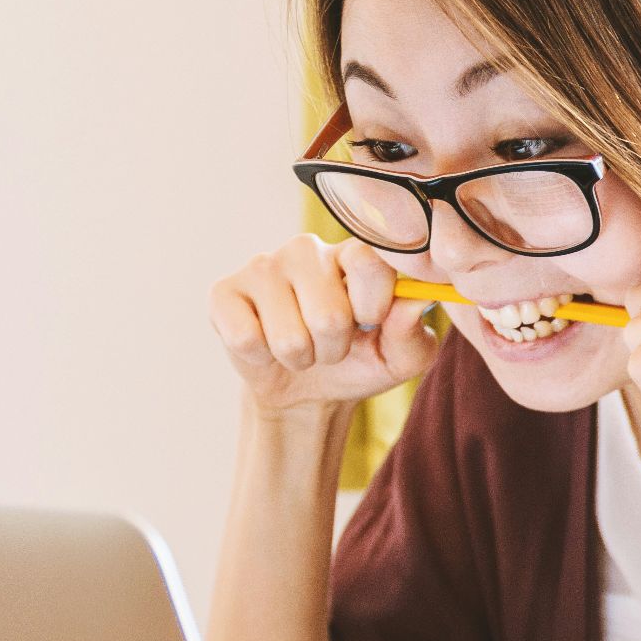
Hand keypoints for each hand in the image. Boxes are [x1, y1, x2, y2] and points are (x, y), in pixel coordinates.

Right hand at [208, 233, 439, 415]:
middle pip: (328, 314)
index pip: (368, 261)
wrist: (307, 390)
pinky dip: (262, 358)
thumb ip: (413, 332)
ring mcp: (263, 266)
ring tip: (302, 348)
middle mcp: (308, 249)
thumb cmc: (360, 362)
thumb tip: (416, 301)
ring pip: (289, 336)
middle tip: (331, 345)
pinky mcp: (224, 292)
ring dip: (301, 358)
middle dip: (334, 348)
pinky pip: (246, 339)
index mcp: (355, 254)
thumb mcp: (400, 358)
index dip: (373, 305)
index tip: (371, 322)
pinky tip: (265, 344)